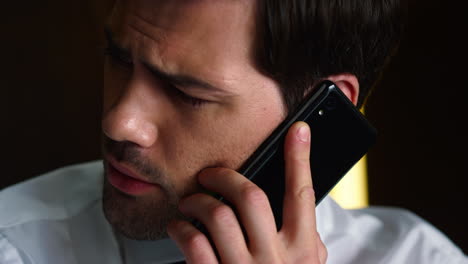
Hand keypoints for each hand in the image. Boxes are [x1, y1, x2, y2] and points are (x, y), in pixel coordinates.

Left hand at [167, 122, 326, 263]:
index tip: (298, 129)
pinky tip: (179, 228)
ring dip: (198, 201)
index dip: (301, 157)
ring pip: (217, 215)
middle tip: (212, 175)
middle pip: (250, 197)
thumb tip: (303, 211)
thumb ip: (307, 244)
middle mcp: (275, 260)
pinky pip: (193, 245)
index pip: (302, 193)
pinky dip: (181, 229)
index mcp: (302, 252)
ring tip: (191, 202)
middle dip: (226, 177)